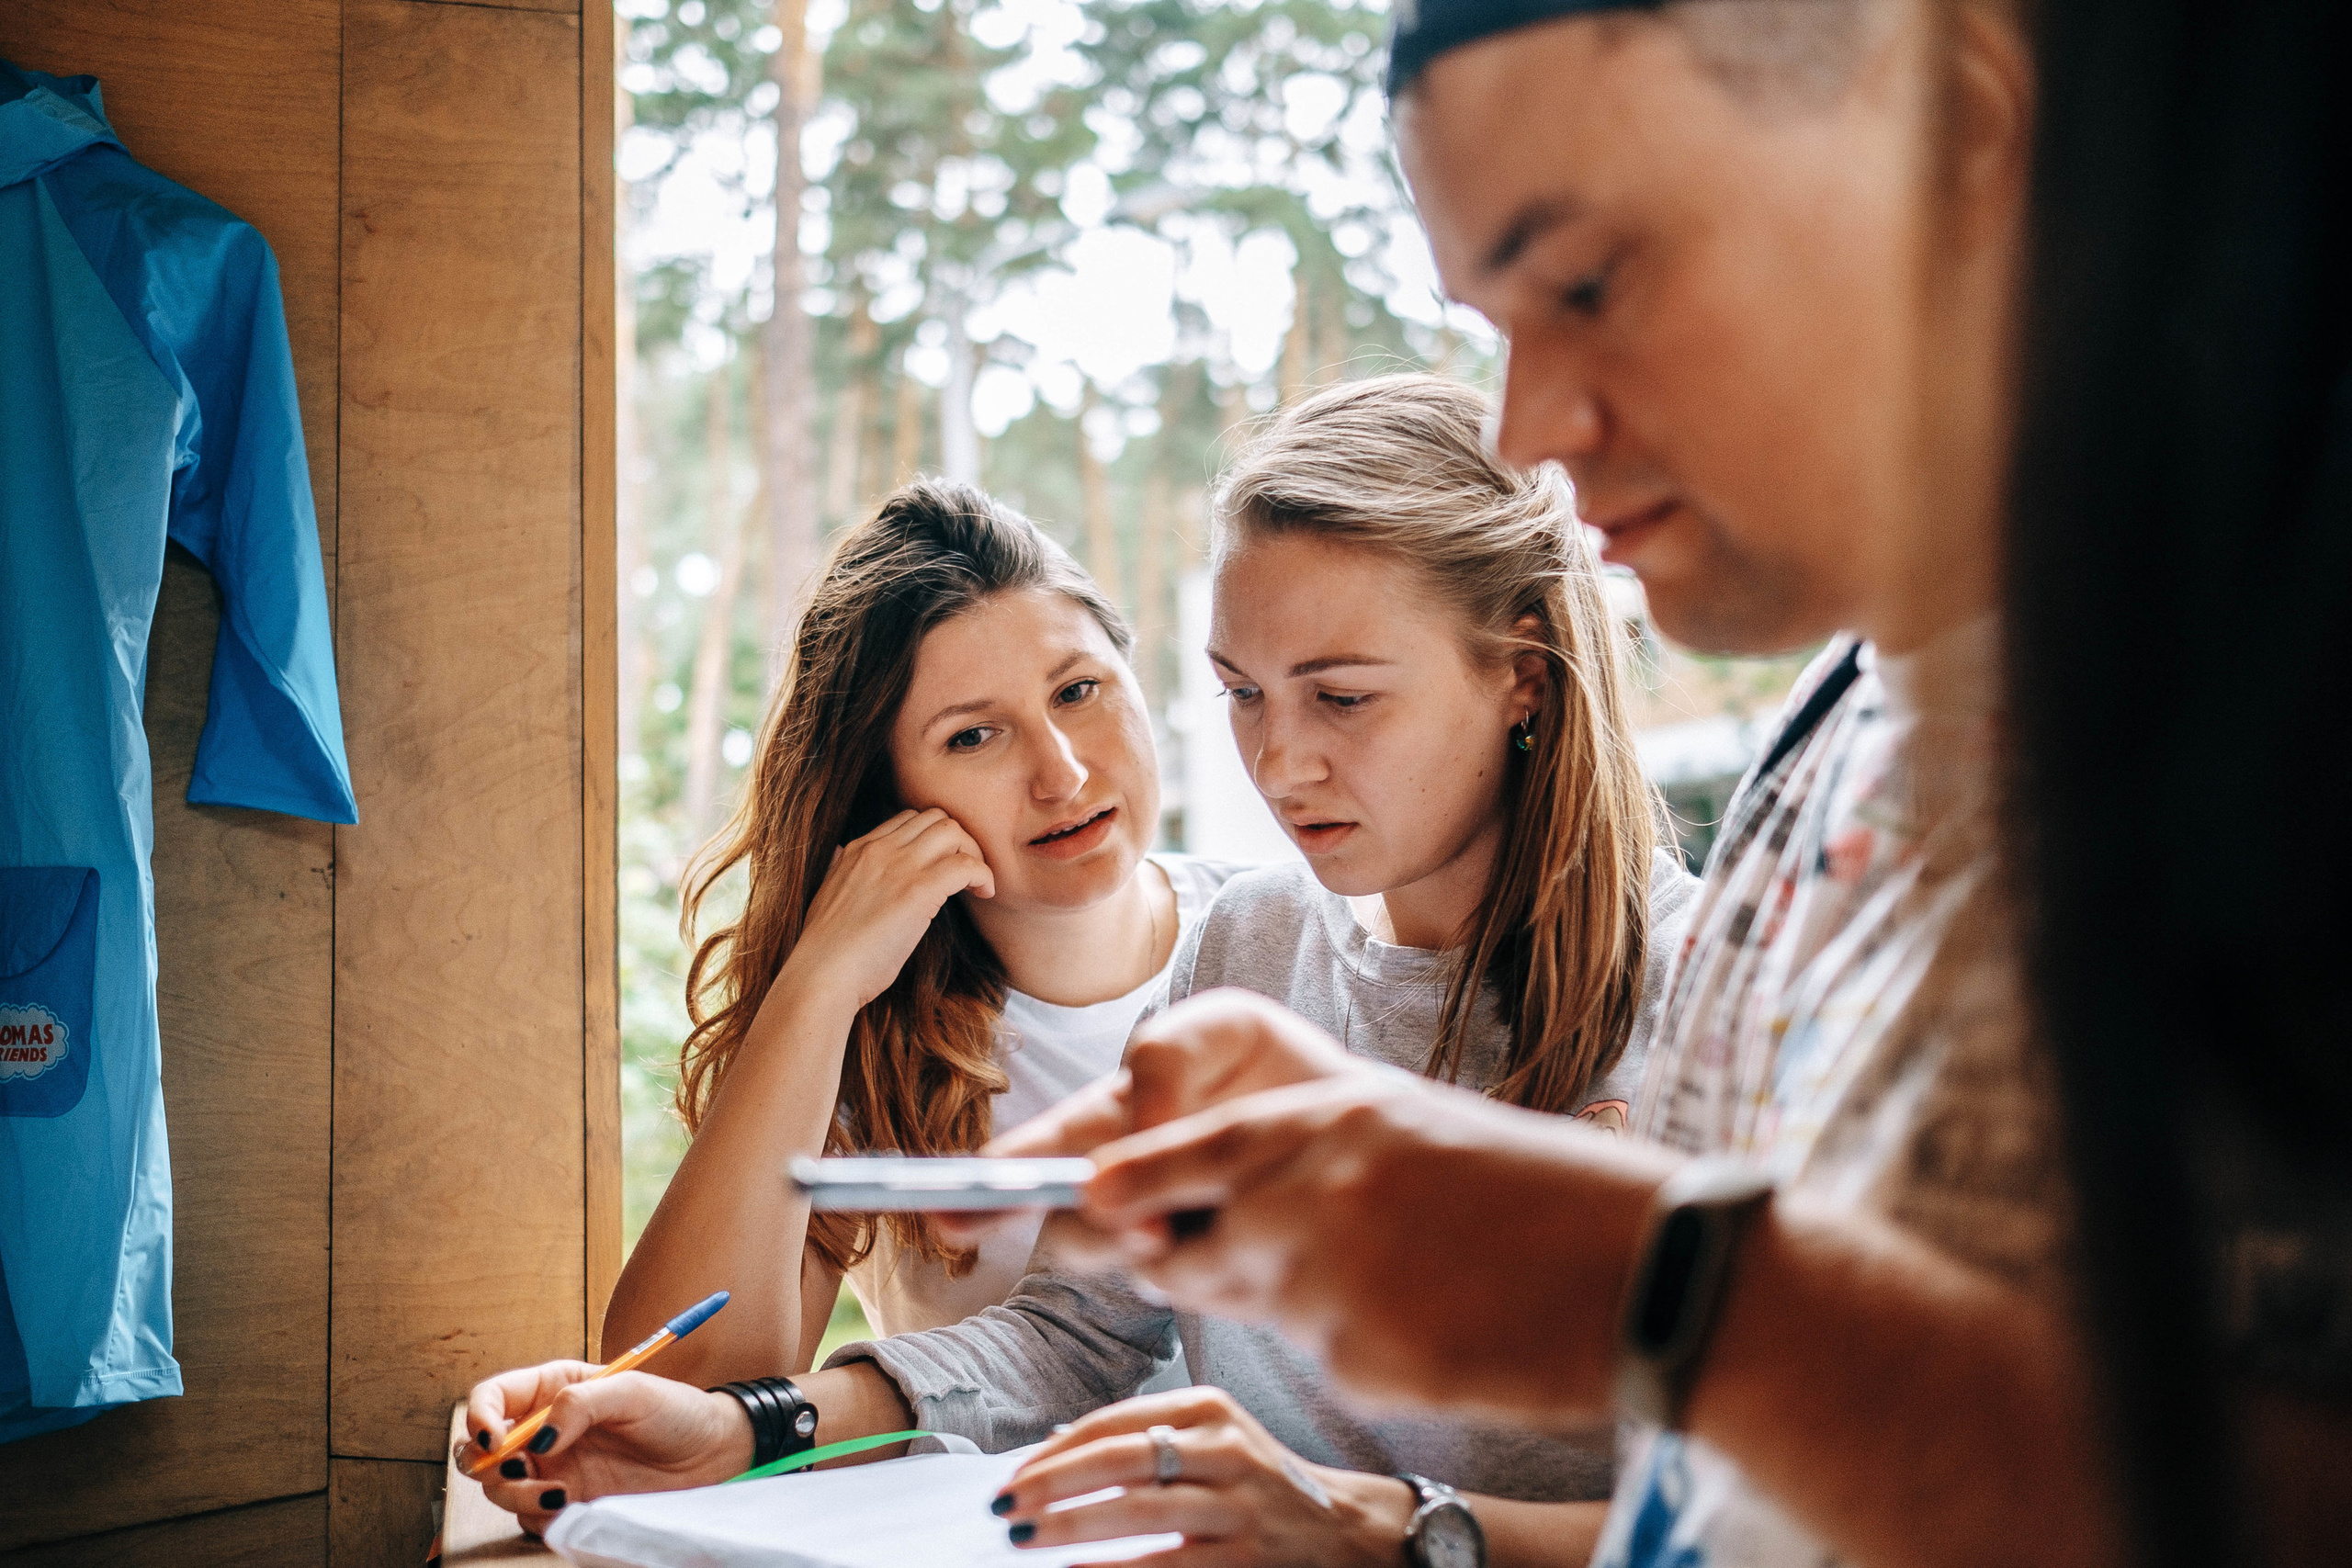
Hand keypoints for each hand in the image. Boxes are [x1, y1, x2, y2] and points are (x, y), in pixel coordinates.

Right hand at [459, 1363, 753, 1535]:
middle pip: (479, 1448)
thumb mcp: (632, 1390)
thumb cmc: (675, 1411)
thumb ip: (580, 1403)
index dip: (479, 1416)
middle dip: (483, 1462)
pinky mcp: (566, 1502)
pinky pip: (528, 1517)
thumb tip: (538, 1435)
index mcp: (551, 1389)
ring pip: (498, 1487)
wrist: (709, 1455)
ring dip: (514, 1493)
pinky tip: (571, 1503)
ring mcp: (552, 1468)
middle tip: (518, 1468)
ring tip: (559, 1491)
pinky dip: (538, 1515)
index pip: (492, 1398)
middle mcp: (542, 1429)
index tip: (493, 1438)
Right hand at [776, 808, 993, 1015]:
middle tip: (966, 874)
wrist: (822, 973)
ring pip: (954, 832)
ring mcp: (899, 866)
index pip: (909, 819)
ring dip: (974, 854)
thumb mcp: (826, 893)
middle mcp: (880, 849)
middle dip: (960, 841)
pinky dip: (983, 875)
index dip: (934, 839)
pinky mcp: (919, 891)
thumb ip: (839, 870)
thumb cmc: (827, 948)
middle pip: (937, 818)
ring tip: (976, 884)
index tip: (942, 865)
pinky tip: (984, 893)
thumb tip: (840, 853)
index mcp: (858, 849)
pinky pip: (967, 865)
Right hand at [936, 991, 1371, 1253]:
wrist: (1368, 1134)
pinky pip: (1181, 1282)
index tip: (948, 1210)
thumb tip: (1138, 1122)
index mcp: (1117, 1123)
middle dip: (1055, 1223)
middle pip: (1063, 1213)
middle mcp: (1127, 1188)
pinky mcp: (1217, 1277)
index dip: (989, 1181)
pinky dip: (1193, 1267)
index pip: (1038, 1153)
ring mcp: (1168, 1236)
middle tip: (1075, 1221)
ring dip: (1124, 1240)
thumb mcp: (1229, 1029)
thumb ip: (1171, 1053)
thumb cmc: (1286, 1072)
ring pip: (1112, 1251)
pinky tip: (1219, 1249)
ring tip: (1164, 1225)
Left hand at [994, 1387, 1413, 1567]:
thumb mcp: (1212, 1437)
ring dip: (1070, 1527)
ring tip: (1023, 1538)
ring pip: (1138, 1512)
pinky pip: (1164, 1565)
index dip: (1055, 1451)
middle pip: (1120, 1460)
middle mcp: (1225, 1448)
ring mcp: (1237, 1505)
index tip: (1012, 1476)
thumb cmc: (1258, 1481)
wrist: (1344, 1530)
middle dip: (1052, 1484)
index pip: (1114, 1422)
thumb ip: (1143, 1436)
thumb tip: (1051, 1452)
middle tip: (1003, 1506)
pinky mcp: (1243, 1558)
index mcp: (1208, 1408)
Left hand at [1077, 1076, 1676, 1421]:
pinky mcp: (1363, 1361)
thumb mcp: (1429, 1139)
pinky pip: (1326, 1361)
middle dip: (1194, 1260)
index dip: (1138, 1173)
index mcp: (1339, 1119)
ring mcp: (1335, 1282)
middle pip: (1195, 1245)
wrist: (1652, 1269)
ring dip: (1291, 1303)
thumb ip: (1329, 1166)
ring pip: (1255, 1305)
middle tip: (1243, 1267)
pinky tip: (1441, 1328)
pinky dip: (1364, 1352)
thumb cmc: (1551, 1198)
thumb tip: (1242, 1211)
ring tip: (1392, 1287)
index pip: (1196, 1146)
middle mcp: (1318, 1194)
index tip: (1089, 1193)